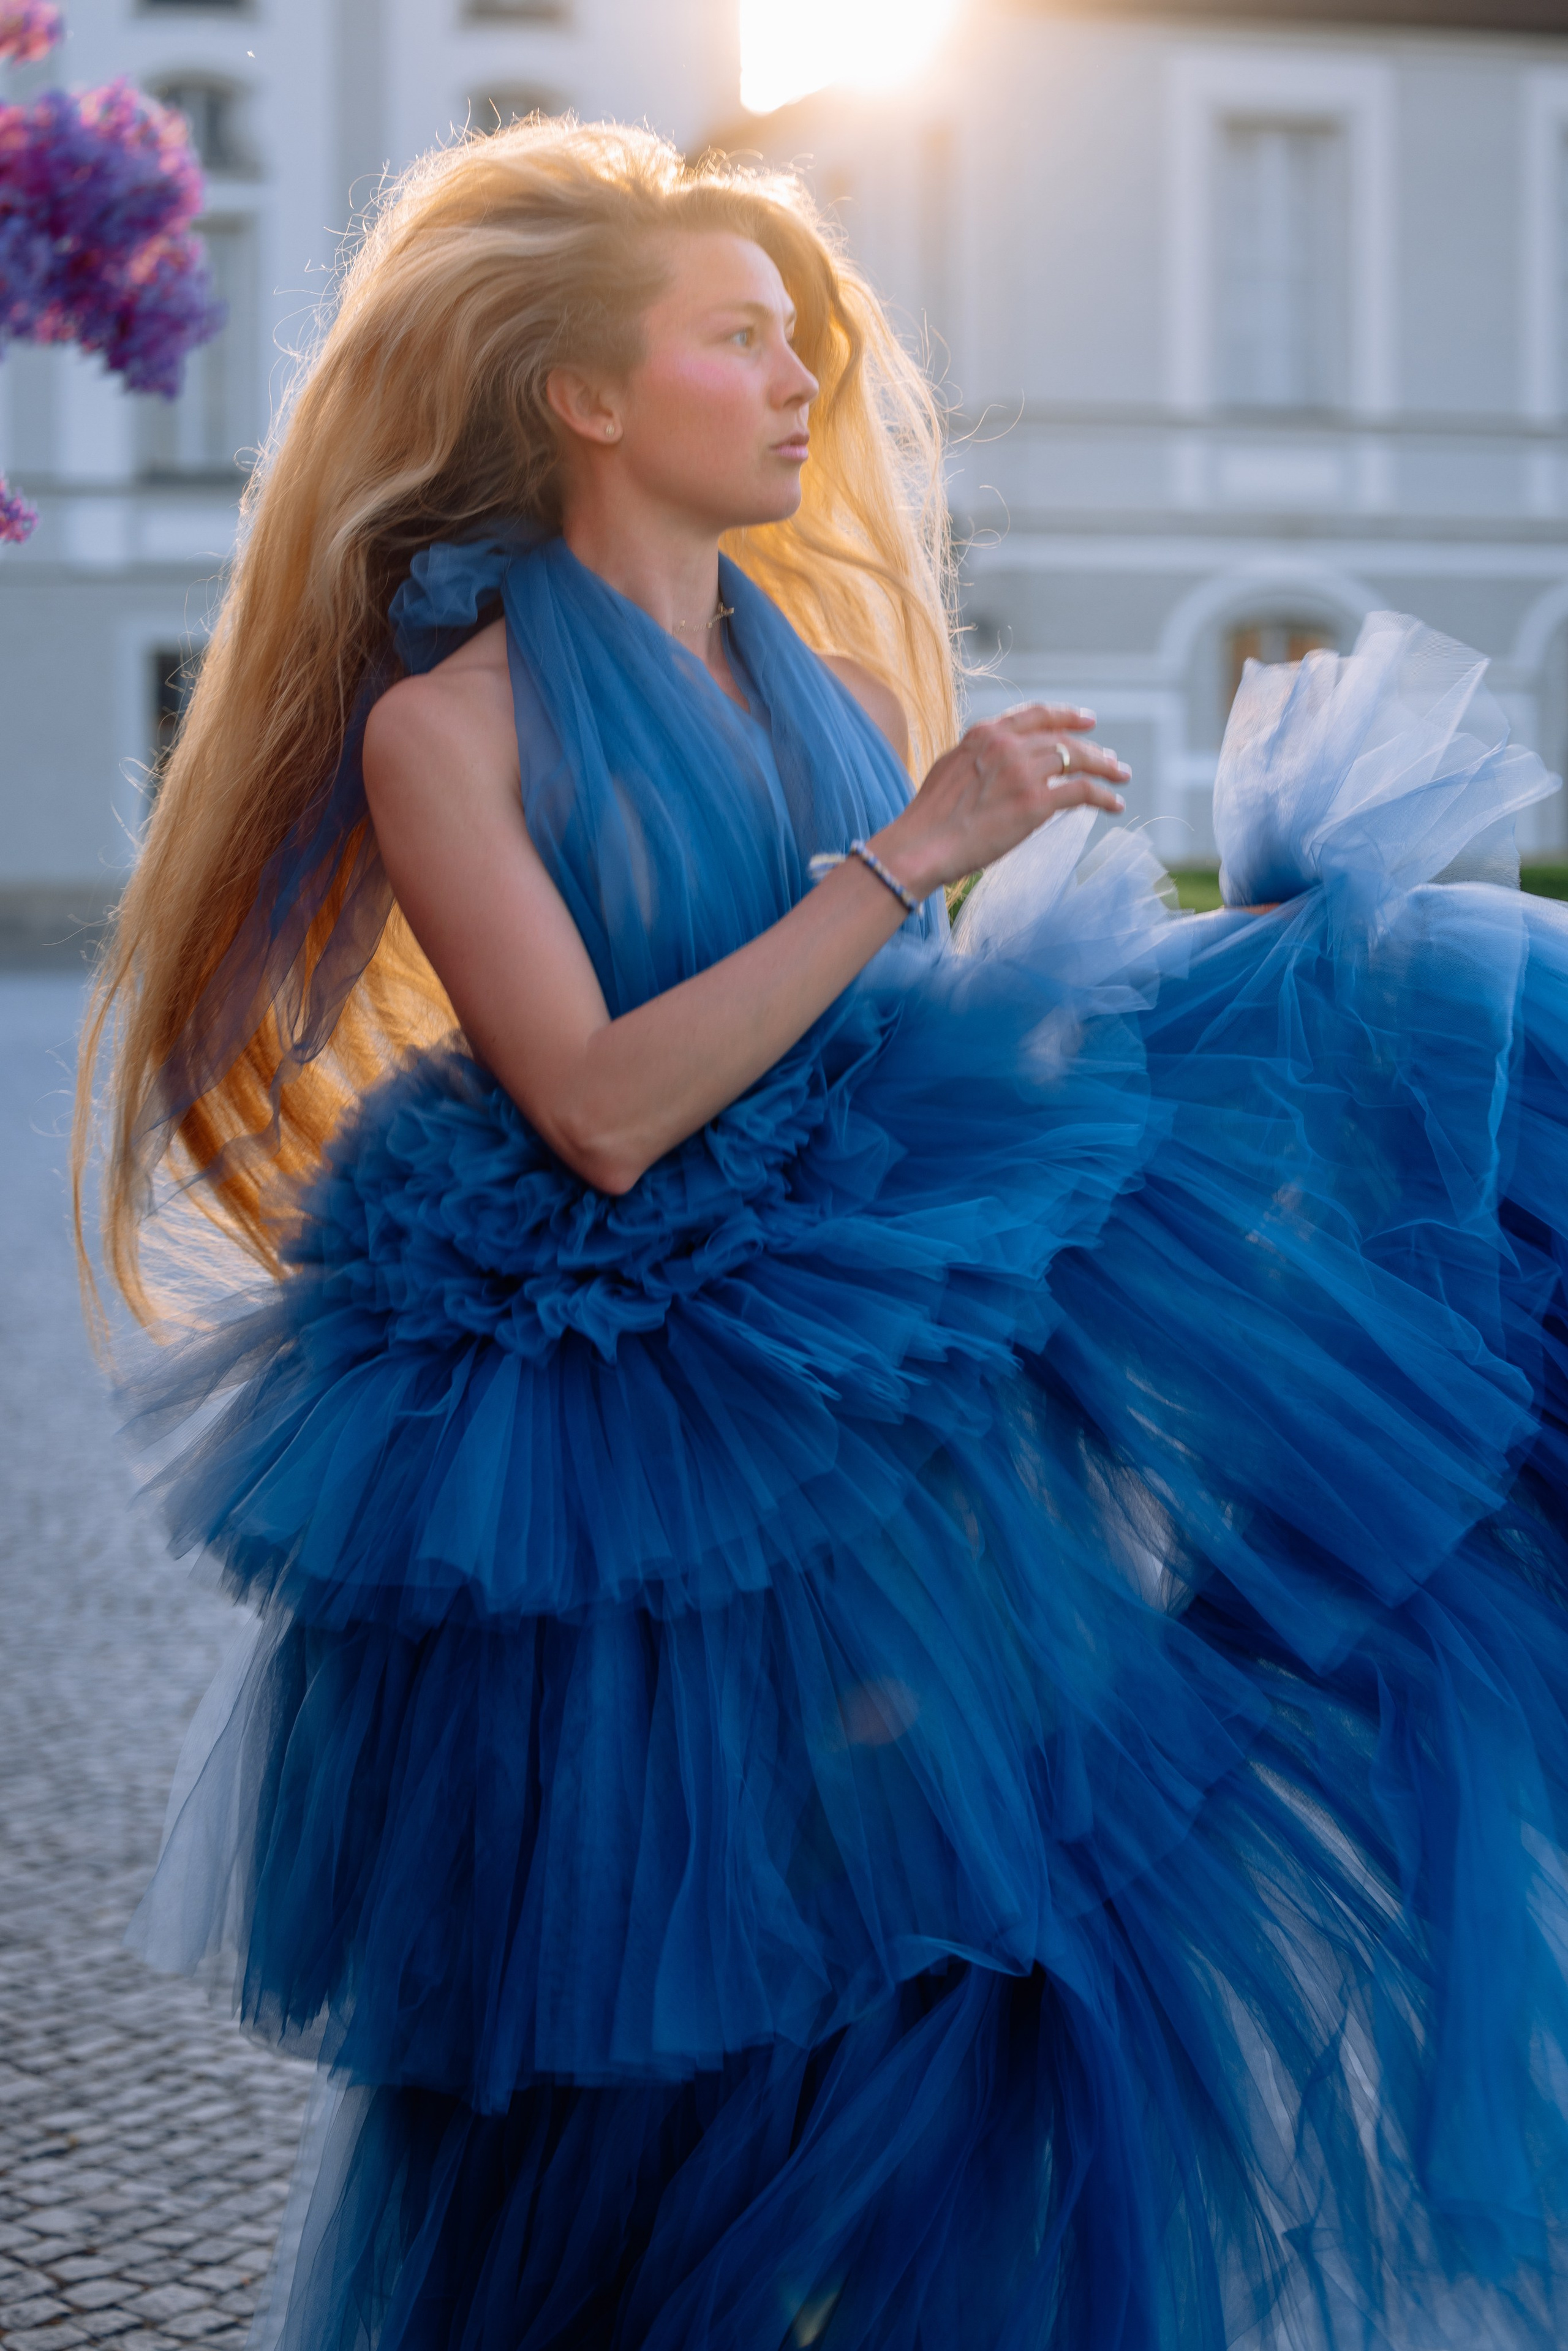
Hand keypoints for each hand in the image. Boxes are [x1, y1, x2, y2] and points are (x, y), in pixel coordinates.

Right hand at [873, 704, 1129, 899]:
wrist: (920, 846)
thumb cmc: (929, 820)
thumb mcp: (950, 769)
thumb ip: (978, 758)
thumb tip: (994, 764)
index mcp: (985, 734)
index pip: (1036, 715)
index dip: (1065, 716)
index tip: (1086, 722)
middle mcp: (1007, 745)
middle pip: (1062, 739)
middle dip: (1091, 749)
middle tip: (1111, 759)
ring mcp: (1023, 773)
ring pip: (1078, 760)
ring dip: (1104, 769)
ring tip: (1120, 777)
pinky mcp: (1035, 804)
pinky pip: (1083, 792)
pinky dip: (1104, 796)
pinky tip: (1115, 804)